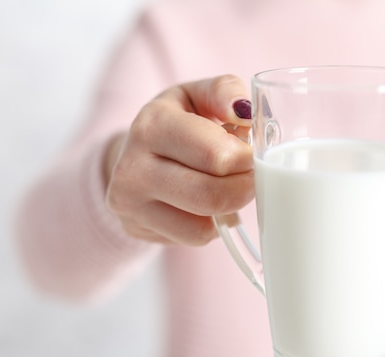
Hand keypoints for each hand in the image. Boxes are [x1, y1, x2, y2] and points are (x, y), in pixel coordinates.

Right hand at [103, 75, 253, 245]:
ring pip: (205, 225)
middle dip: (244, 188)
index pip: (215, 155)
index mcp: (152, 124)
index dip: (247, 159)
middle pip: (212, 195)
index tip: (255, 155)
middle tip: (252, 176)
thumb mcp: (197, 95)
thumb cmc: (175, 122)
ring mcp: (131, 202)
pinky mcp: (136, 228)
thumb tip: (244, 110)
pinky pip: (195, 238)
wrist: (130, 154)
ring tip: (229, 186)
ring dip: (230, 208)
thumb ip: (224, 91)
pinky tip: (206, 205)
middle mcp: (133, 166)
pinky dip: (212, 225)